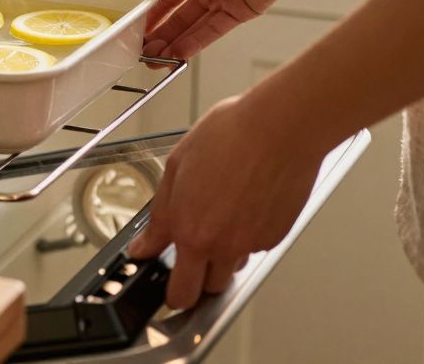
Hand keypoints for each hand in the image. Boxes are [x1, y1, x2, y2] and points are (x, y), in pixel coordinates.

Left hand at [126, 94, 325, 309]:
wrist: (280, 127)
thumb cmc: (230, 136)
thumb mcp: (176, 168)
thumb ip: (159, 216)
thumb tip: (144, 246)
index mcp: (193, 232)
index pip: (181, 292)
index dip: (173, 295)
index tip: (169, 286)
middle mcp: (224, 245)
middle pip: (209, 289)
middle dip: (198, 279)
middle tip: (191, 253)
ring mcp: (254, 242)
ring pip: (233, 266)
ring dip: (224, 254)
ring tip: (221, 213)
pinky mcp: (277, 234)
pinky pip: (256, 246)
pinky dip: (247, 235)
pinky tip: (244, 203)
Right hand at [128, 0, 312, 59]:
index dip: (146, 7)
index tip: (129, 22)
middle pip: (174, 12)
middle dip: (156, 31)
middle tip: (137, 47)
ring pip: (190, 26)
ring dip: (170, 42)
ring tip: (151, 57)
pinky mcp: (238, 13)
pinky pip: (211, 32)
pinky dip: (193, 43)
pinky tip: (175, 54)